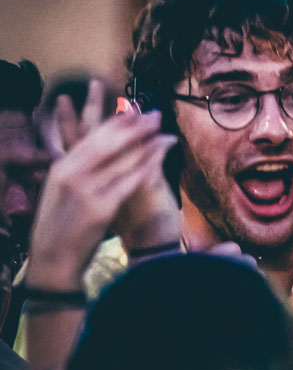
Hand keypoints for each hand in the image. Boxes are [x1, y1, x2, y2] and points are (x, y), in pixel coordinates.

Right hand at [26, 109, 175, 290]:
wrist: (53, 260)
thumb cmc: (59, 227)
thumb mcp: (58, 193)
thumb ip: (74, 172)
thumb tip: (90, 156)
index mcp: (61, 168)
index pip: (91, 137)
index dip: (114, 122)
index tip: (132, 109)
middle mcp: (72, 174)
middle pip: (108, 142)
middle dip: (134, 126)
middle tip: (155, 115)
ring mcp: (87, 190)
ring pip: (122, 158)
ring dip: (146, 141)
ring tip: (163, 129)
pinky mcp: (102, 207)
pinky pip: (130, 179)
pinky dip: (148, 163)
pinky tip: (162, 153)